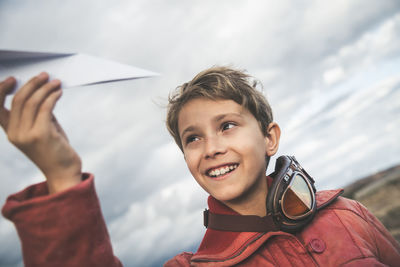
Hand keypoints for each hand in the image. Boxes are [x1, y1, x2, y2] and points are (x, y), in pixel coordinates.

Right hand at [0, 73, 81, 193]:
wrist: (63, 173)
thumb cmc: (54, 152)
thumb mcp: (42, 131)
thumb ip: (38, 115)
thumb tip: (43, 92)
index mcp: (11, 133)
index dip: (2, 90)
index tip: (14, 79)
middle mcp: (15, 134)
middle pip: (18, 100)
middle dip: (32, 84)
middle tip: (45, 76)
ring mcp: (27, 134)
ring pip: (33, 102)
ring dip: (45, 88)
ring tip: (56, 83)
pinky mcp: (42, 134)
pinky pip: (46, 107)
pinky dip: (52, 96)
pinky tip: (58, 92)